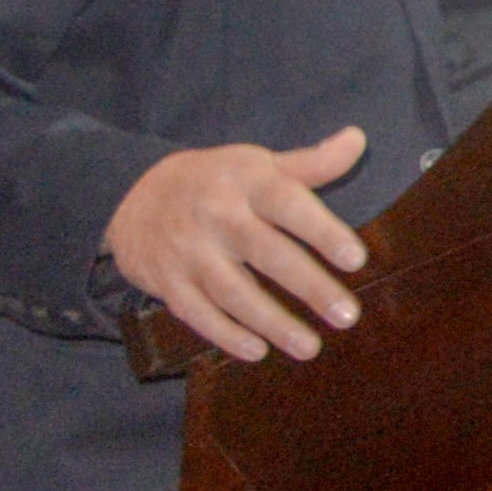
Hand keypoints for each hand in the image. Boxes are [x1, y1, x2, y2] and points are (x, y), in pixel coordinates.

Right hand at [107, 128, 371, 361]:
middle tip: (348, 316)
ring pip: (233, 292)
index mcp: (246, 184)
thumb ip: (312, 162)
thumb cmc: (217, 180)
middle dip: (308, 287)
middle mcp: (216, 218)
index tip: (358, 259)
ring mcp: (188, 253)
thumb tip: (358, 139)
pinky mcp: (167, 283)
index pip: (288, 205)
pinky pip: (197, 314)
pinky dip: (225, 335)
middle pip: (266, 254)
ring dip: (272, 322)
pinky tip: (258, 351)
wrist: (133, 195)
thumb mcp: (258, 163)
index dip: (323, 232)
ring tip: (311, 348)